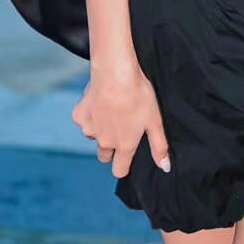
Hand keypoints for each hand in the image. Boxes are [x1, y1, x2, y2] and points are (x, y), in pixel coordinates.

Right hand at [70, 60, 170, 179]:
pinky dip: (90, 113)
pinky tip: (99, 99)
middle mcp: (105, 141)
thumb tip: (164, 168)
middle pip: (105, 156)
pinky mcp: (79, 115)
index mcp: (124, 145)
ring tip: (112, 108)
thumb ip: (159, 146)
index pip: (119, 170)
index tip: (128, 154)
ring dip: (101, 128)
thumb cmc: (138, 94)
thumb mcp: (155, 120)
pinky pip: (84, 119)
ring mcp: (89, 129)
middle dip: (111, 147)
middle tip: (121, 127)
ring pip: (94, 136)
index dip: (124, 165)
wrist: (115, 72)